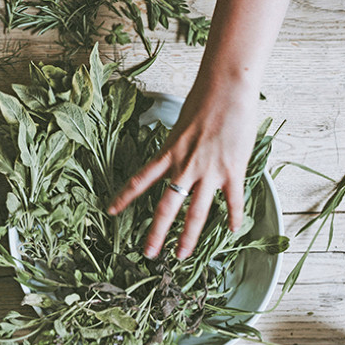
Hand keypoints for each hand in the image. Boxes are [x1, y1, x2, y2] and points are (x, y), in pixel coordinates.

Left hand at [107, 80, 257, 259]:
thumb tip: (175, 155)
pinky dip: (234, 217)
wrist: (227, 88)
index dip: (124, 197)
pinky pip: (233, 201)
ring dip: (188, 237)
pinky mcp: (232, 170)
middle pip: (167, 206)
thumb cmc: (204, 100)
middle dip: (156, 233)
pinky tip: (233, 232)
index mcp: (169, 153)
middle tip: (148, 254)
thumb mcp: (180, 125)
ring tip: (182, 255)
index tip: (110, 212)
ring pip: (196, 212)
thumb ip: (177, 145)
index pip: (140, 179)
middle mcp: (185, 166)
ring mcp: (209, 171)